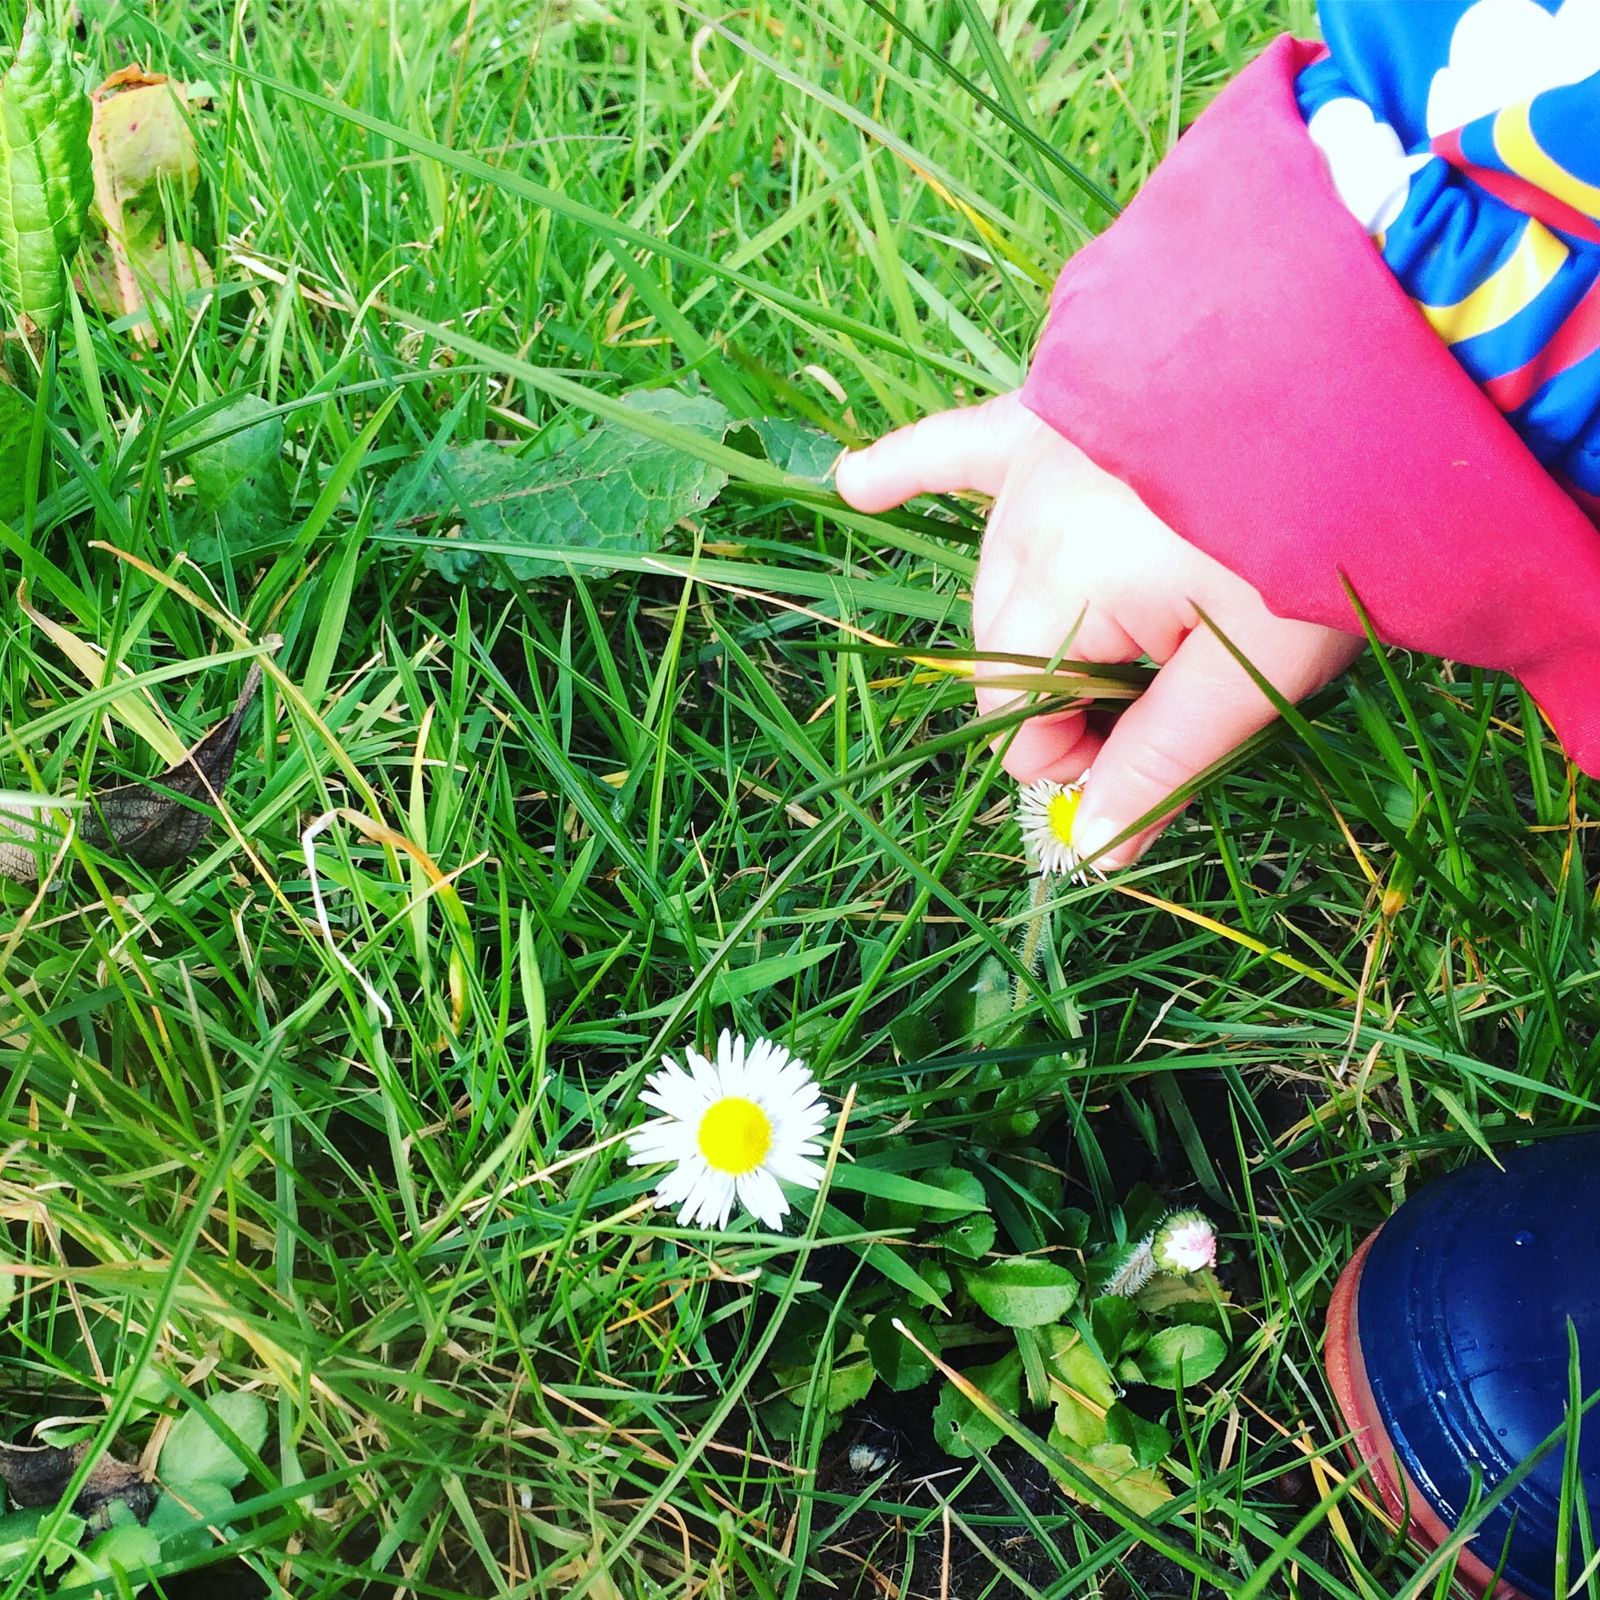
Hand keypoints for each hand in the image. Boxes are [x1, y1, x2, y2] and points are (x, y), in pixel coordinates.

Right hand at [836, 392, 1361, 868]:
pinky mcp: (1053, 413)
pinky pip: (960, 443)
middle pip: (1008, 652)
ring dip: (1044, 619)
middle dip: (1065, 698)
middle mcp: (1022, 529)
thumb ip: (1160, 764)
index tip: (1148, 767)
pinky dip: (912, 465)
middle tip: (1166, 701)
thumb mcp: (1250, 673)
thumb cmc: (1321, 534)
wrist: (1365, 366)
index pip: (1018, 714)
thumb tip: (1092, 857)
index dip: (1077, 760)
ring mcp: (1031, 463)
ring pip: (1004, 577)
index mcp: (1061, 591)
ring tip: (1139, 620)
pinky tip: (856, 482)